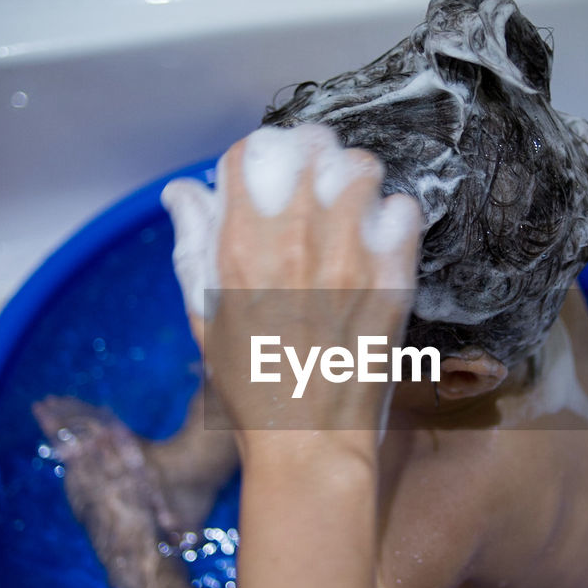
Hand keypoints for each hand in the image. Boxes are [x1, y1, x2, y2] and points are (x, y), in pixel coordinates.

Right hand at [162, 126, 421, 439]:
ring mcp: (350, 257)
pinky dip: (392, 215)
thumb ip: (192, 245)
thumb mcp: (203, 316)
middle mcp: (296, 241)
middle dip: (309, 153)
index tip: (266, 169)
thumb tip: (182, 192)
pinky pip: (404, 210)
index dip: (256, 153)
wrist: (309, 441)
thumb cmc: (249, 386)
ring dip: (354, 177)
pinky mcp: (392, 279)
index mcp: (241, 248)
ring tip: (351, 202)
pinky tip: (379, 236)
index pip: (249, 153)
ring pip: (362, 168)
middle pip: (311, 145)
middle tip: (313, 175)